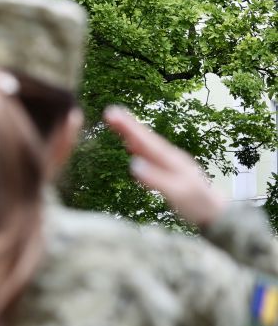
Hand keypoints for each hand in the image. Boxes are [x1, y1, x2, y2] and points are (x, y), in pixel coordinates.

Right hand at [103, 106, 224, 226]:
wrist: (215, 213)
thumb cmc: (197, 205)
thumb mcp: (177, 193)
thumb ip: (157, 179)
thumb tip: (133, 164)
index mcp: (171, 160)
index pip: (147, 140)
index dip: (129, 127)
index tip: (113, 113)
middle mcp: (170, 157)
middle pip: (146, 138)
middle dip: (128, 125)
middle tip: (110, 112)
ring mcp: (169, 164)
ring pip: (147, 145)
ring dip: (131, 133)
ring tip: (116, 122)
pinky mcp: (167, 172)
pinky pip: (149, 155)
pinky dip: (138, 147)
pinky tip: (131, 146)